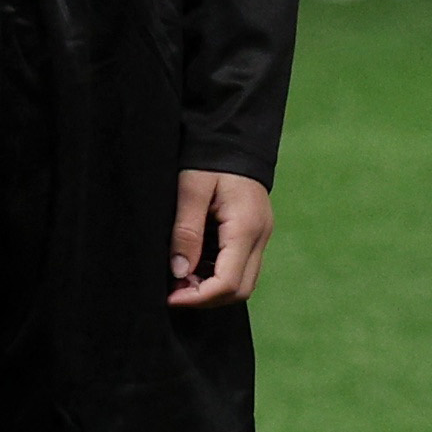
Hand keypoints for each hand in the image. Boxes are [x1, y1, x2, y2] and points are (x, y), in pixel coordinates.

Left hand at [167, 168, 273, 305]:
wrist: (233, 134)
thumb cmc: (208, 158)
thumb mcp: (190, 188)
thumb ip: (186, 231)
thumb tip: (180, 272)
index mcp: (246, 228)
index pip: (228, 283)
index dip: (198, 297)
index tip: (170, 296)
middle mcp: (260, 237)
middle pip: (240, 290)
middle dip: (206, 297)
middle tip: (174, 290)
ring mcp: (261, 236)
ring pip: (243, 282)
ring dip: (212, 287)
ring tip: (180, 277)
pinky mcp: (255, 233)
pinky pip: (241, 266)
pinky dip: (217, 274)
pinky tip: (194, 264)